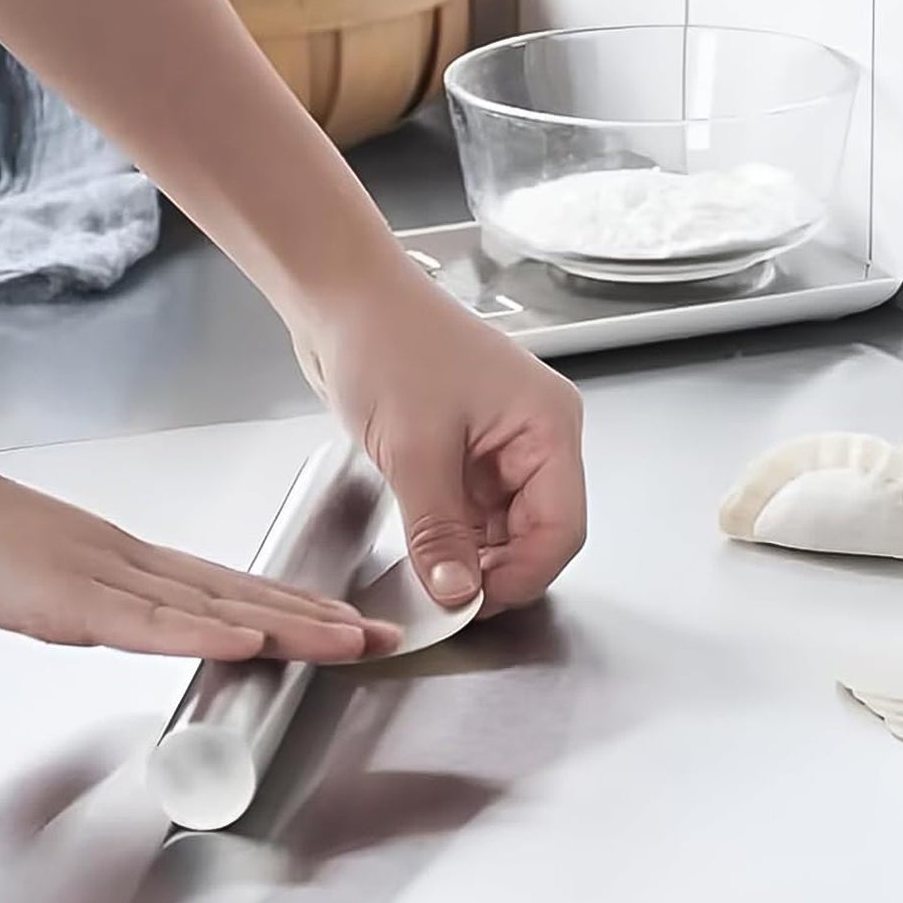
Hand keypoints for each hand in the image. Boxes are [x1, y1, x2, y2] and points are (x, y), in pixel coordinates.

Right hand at [0, 438, 400, 660]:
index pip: (238, 589)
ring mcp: (111, 580)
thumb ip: (110, 600)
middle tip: (385, 634)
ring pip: (217, 605)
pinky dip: (203, 631)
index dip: (300, 608)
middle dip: (321, 620)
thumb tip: (151, 624)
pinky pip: (149, 621)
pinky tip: (248, 640)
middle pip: (246, 595)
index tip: (352, 623)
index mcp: (139, 566)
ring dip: (289, 625)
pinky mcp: (72, 598)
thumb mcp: (60, 581)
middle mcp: (141, 567)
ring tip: (351, 638)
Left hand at [298, 270, 586, 614]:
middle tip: (444, 599)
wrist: (339, 297)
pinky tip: (420, 553)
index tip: (471, 605)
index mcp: (548, 426)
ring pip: (501, 529)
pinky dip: (448, 538)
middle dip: (494, 569)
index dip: (522, 575)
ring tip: (425, 576)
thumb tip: (457, 594)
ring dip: (468, 557)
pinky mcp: (462, 452)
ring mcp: (498, 446)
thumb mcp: (414, 449)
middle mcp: (534, 438)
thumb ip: (438, 530)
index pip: (562, 528)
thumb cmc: (386, 341)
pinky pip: (469, 513)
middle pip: (537, 533)